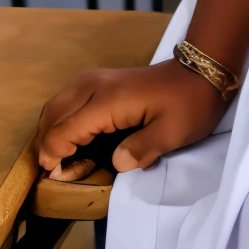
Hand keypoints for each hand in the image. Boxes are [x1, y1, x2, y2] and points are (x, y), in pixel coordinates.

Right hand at [35, 58, 228, 176]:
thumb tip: (116, 164)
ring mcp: (97, 79)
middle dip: (46, 144)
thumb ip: (142, 150)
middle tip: (54, 173)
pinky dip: (61, 119)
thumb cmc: (189, 103)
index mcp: (108, 100)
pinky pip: (69, 99)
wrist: (203, 70)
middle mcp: (95, 85)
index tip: (58, 179)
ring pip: (57, 104)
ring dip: (51, 131)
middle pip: (52, 114)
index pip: (63, 130)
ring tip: (60, 159)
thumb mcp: (172, 132)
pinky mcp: (103, 80)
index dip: (54, 157)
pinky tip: (72, 139)